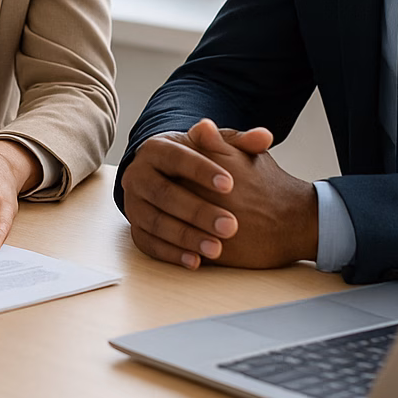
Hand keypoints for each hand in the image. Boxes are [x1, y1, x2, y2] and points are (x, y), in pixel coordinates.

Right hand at [122, 118, 312, 269]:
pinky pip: (148, 243)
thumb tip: (264, 136)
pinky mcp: (136, 227)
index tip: (230, 185)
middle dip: (197, 211)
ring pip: (155, 222)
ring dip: (186, 237)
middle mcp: (138, 175)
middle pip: (164, 193)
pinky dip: (171, 254)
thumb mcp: (217, 148)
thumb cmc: (197, 161)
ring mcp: (133, 203)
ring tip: (216, 248)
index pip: (176, 157)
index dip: (201, 170)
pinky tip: (195, 261)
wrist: (167, 178)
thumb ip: (241, 143)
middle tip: (230, 226)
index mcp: (156, 149)